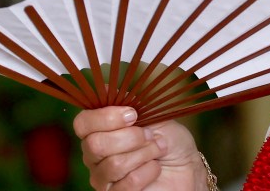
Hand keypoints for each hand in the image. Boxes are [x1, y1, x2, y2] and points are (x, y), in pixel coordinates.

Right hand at [73, 107, 209, 189]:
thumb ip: (129, 103)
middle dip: (130, 137)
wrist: (187, 165)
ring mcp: (103, 178)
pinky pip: (128, 182)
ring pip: (114, 164)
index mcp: (99, 131)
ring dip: (144, 153)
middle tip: (149, 135)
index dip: (106, 117)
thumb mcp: (153, 114)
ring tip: (158, 149)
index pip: (82, 123)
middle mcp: (95, 155)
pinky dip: (149, 171)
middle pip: (95, 144)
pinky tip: (156, 168)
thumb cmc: (169, 139)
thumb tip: (105, 89)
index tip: (132, 114)